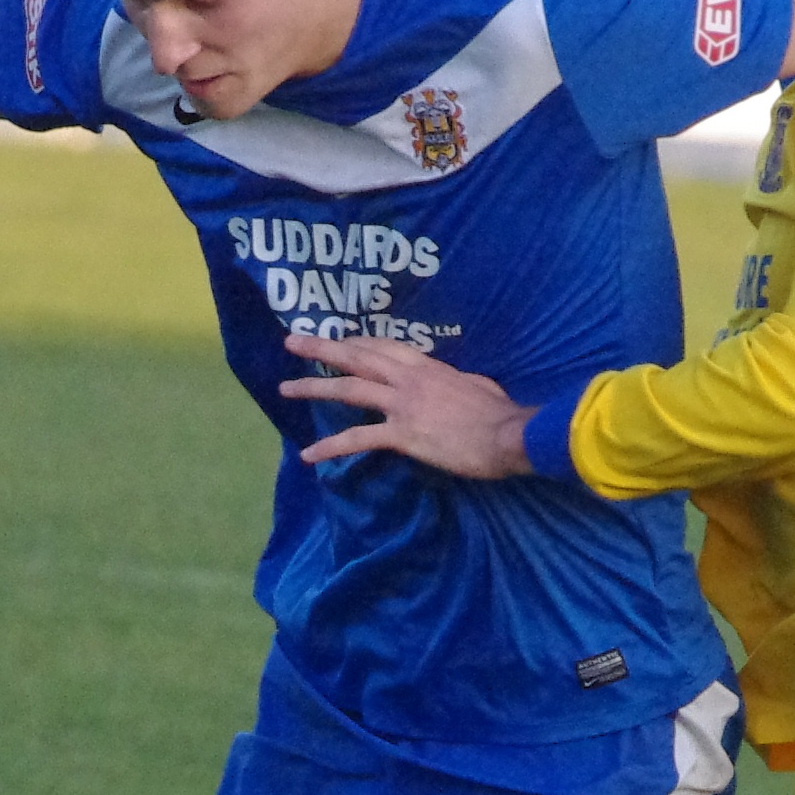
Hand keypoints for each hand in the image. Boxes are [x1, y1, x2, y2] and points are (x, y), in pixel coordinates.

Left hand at [279, 335, 534, 477]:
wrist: (509, 434)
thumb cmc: (500, 414)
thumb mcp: (478, 386)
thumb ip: (460, 381)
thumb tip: (461, 384)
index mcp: (426, 366)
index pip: (382, 347)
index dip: (354, 342)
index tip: (336, 339)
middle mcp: (408, 378)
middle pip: (356, 356)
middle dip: (321, 348)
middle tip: (291, 342)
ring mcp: (402, 404)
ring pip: (348, 389)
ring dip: (313, 387)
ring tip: (285, 390)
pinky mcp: (402, 434)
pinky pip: (357, 439)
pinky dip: (330, 448)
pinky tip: (308, 455)